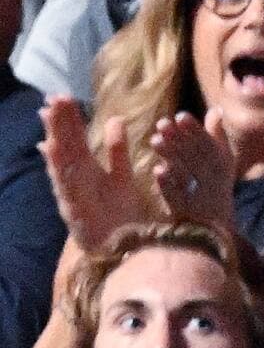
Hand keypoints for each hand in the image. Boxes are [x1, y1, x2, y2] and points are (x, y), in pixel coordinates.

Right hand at [39, 97, 146, 250]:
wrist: (129, 250)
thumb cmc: (124, 216)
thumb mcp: (123, 176)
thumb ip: (117, 150)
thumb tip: (115, 119)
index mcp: (88, 172)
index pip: (75, 141)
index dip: (67, 121)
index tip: (61, 99)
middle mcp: (77, 181)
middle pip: (66, 147)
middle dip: (59, 123)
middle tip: (54, 97)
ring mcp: (74, 194)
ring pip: (62, 161)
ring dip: (55, 137)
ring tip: (49, 113)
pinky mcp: (76, 209)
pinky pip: (66, 185)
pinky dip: (58, 166)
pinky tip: (51, 147)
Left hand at [150, 110, 235, 227]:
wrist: (211, 226)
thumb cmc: (215, 186)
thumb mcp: (222, 160)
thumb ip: (217, 135)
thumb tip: (216, 110)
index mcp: (222, 164)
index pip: (210, 144)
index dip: (195, 130)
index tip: (180, 116)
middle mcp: (214, 179)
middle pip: (195, 156)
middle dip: (179, 139)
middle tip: (162, 123)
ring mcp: (199, 196)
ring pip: (185, 173)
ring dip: (171, 157)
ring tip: (155, 141)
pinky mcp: (185, 211)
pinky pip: (177, 196)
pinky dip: (169, 184)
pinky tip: (158, 171)